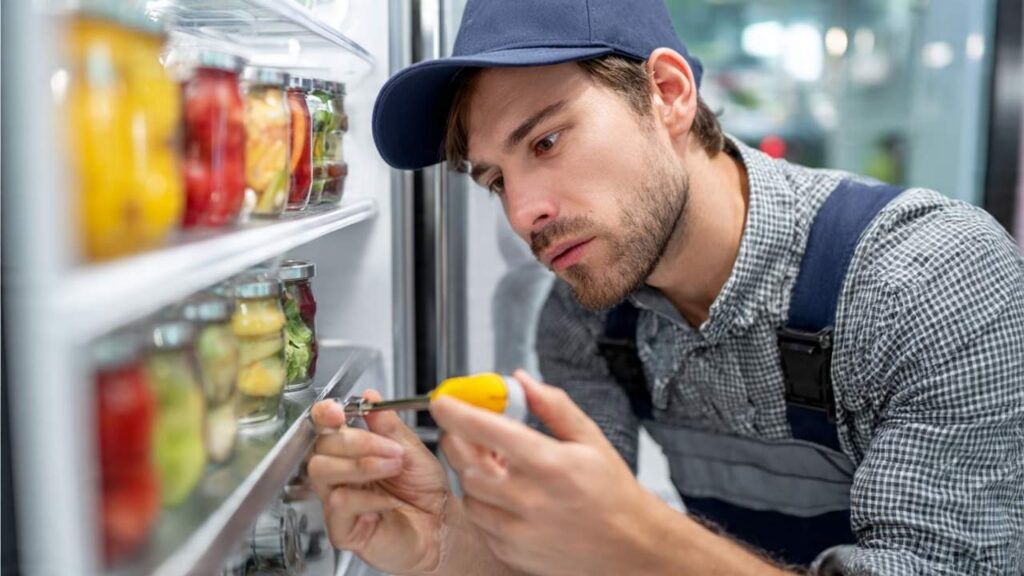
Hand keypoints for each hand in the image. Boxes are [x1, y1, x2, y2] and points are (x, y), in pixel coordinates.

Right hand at [308, 391, 448, 573]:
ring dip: (361, 464)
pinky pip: (338, 503)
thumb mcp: (410, 448)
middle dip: (358, 441)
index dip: (324, 415)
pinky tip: (389, 500)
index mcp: (351, 451)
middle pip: (321, 446)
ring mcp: (336, 502)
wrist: (442, 526)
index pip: (323, 427)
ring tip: (393, 467)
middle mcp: (339, 475)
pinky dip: (367, 497)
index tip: (336, 411)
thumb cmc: (426, 491)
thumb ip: (388, 425)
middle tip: (392, 449)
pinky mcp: (341, 530)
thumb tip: (370, 396)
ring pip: (322, 471)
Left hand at [431, 371, 671, 575]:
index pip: (488, 431)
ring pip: (469, 494)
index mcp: (550, 465)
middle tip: (468, 430)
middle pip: (468, 463)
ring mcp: (519, 531)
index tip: (443, 400)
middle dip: (460, 441)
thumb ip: (553, 406)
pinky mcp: (513, 552)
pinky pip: (480, 522)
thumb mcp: (591, 440)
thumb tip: (521, 381)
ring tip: (499, 465)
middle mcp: (531, 500)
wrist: (631, 548)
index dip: (458, 412)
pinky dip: (484, 503)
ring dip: (474, 474)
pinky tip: (506, 494)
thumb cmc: (613, 494)